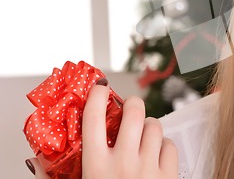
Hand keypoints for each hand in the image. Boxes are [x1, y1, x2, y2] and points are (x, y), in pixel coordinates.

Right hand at [27, 80, 177, 178]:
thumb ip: (54, 178)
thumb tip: (38, 161)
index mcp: (96, 166)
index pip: (94, 118)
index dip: (96, 96)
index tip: (99, 89)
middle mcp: (124, 163)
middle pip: (135, 112)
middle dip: (132, 105)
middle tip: (129, 109)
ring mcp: (149, 168)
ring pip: (156, 125)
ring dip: (149, 127)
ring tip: (142, 137)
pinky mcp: (169, 175)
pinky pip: (170, 145)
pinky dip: (164, 146)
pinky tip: (155, 156)